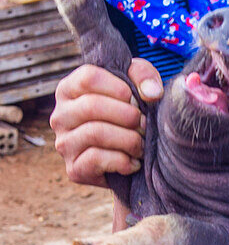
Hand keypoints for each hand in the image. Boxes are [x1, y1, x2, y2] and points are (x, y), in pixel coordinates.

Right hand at [51, 59, 162, 186]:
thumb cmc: (129, 114)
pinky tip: (134, 162)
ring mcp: (64, 144)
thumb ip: (144, 75)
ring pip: (95, 133)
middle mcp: (60, 116)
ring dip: (129, 139)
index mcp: (69, 90)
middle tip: (144, 124)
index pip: (88, 78)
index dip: (119, 88)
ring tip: (141, 143)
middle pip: (91, 105)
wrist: (128, 161)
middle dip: (128, 115)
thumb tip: (152, 93)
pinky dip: (123, 161)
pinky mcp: (74, 169)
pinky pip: (96, 159)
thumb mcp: (136, 86)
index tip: (136, 100)